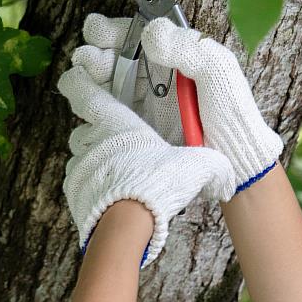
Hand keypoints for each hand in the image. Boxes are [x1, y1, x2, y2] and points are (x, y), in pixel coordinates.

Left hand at [58, 64, 233, 266]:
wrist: (125, 226)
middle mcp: (93, 142)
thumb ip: (212, 165)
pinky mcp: (74, 192)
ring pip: (82, 156)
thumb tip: (227, 173)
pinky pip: (80, 182)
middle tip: (119, 145)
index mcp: (118, 125)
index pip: (88, 94)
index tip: (74, 76)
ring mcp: (80, 167)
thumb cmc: (156, 185)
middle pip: (85, 128)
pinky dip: (91, 186)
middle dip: (98, 133)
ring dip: (96, 162)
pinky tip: (111, 196)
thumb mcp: (194, 169)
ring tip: (119, 175)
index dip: (78, 82)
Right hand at [72, 13, 282, 201]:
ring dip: (91, 75)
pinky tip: (84, 99)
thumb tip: (150, 32)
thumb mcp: (218, 72)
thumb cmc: (231, 114)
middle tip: (87, 58)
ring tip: (84, 74)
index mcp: (177, 55)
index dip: (116, 31)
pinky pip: (108, 109)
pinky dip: (92, 102)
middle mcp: (157, 76)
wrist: (233, 160)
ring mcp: (145, 101)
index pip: (140, 35)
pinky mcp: (136, 126)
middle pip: (118, 57)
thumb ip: (188, 48)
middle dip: (97, 53)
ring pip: (108, 81)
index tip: (97, 31)